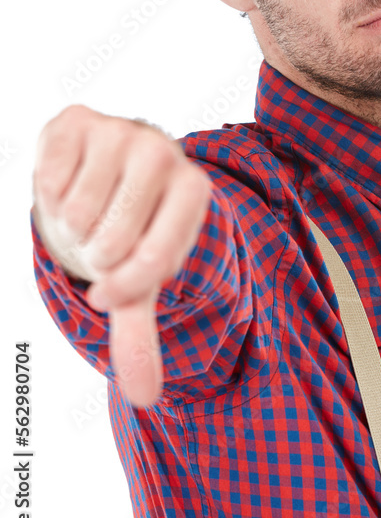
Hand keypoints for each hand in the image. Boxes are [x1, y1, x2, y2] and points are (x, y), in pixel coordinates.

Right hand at [32, 105, 211, 407]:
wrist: (102, 173)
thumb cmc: (128, 230)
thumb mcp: (137, 279)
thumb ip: (140, 334)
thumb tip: (145, 399)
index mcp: (195, 190)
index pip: (158, 259)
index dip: (124, 287)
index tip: (107, 293)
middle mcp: (165, 151)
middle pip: (113, 239)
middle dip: (95, 257)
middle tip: (101, 241)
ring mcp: (122, 129)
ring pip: (78, 210)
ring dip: (71, 227)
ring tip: (87, 214)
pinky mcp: (77, 119)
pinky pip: (50, 176)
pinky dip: (49, 193)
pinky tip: (68, 184)